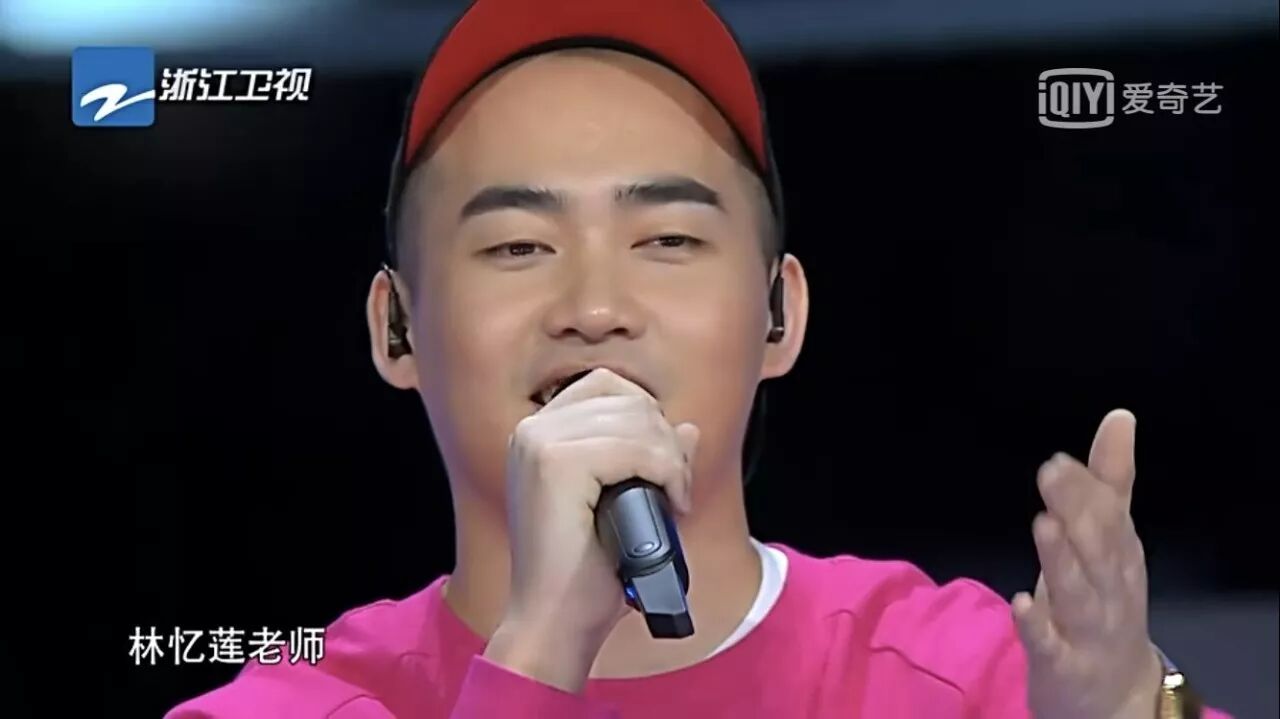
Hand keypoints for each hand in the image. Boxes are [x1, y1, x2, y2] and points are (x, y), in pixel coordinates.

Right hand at [485, 367, 699, 692]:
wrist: (556, 621)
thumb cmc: (586, 572)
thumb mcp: (628, 502)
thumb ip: (653, 459)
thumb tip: (688, 428)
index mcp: (539, 434)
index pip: (609, 387)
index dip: (648, 420)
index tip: (663, 469)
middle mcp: (532, 430)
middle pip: (628, 398)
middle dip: (666, 441)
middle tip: (676, 491)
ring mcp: (538, 442)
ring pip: (636, 418)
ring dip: (671, 459)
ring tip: (674, 500)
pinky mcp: (554, 463)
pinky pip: (636, 447)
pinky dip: (667, 472)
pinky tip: (670, 503)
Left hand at [1012, 409, 1163, 718]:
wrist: (1116, 697)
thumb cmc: (1106, 606)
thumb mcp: (1112, 543)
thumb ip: (1111, 481)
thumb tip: (1119, 417)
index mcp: (1120, 556)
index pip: (1110, 517)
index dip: (1087, 490)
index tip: (1058, 460)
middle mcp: (1110, 590)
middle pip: (1098, 549)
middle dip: (1078, 511)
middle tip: (1052, 473)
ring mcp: (1087, 630)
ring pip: (1077, 593)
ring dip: (1061, 560)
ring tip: (1043, 524)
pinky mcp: (1062, 664)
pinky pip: (1050, 645)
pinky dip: (1037, 625)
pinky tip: (1022, 603)